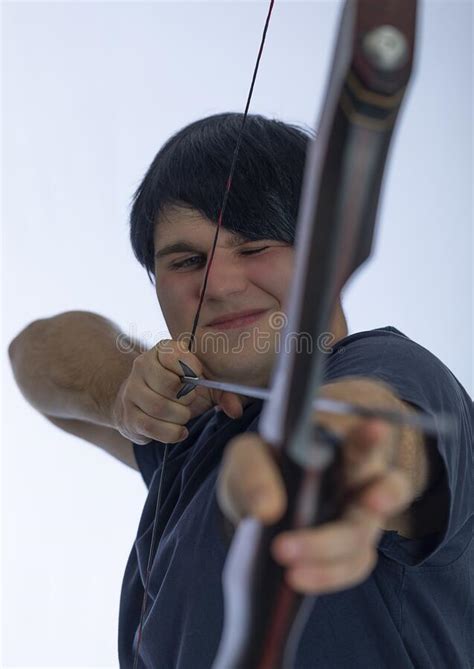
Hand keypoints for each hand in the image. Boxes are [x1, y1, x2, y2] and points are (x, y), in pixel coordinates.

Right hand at [112, 339, 242, 444]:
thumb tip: (235, 410)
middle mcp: (142, 365)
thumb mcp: (205, 384)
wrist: (144, 402)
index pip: (176, 356)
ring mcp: (132, 391)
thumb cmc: (181, 389)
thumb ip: (224, 393)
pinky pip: (151, 427)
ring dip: (180, 417)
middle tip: (190, 401)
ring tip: (184, 415)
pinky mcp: (128, 415)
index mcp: (163, 350)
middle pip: (169, 385)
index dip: (192, 370)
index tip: (198, 379)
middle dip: (187, 399)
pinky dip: (171, 433)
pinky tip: (179, 430)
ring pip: (159, 407)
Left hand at [217, 378, 415, 593]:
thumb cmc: (261, 467)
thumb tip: (266, 510)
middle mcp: (359, 482)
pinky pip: (350, 567)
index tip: (376, 428)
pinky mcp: (350, 553)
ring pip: (364, 536)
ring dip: (329, 549)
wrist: (254, 502)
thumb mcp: (246, 457)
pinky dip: (325, 575)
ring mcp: (359, 519)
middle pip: (385, 488)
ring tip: (288, 556)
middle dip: (378, 498)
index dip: (373, 436)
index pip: (364, 439)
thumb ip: (253, 474)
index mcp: (339, 447)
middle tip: (366, 503)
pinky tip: (295, 577)